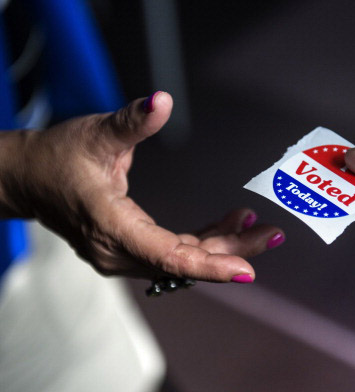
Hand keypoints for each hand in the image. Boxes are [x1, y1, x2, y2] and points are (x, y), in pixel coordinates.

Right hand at [0, 92, 284, 280]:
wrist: (26, 178)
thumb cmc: (56, 158)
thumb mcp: (94, 134)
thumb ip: (132, 122)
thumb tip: (161, 101)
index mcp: (112, 227)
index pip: (170, 257)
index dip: (210, 266)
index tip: (246, 269)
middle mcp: (118, 251)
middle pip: (184, 261)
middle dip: (230, 251)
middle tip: (270, 235)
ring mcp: (123, 253)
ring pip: (181, 260)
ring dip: (220, 245)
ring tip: (254, 224)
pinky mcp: (129, 248)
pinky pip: (173, 252)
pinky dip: (202, 241)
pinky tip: (228, 223)